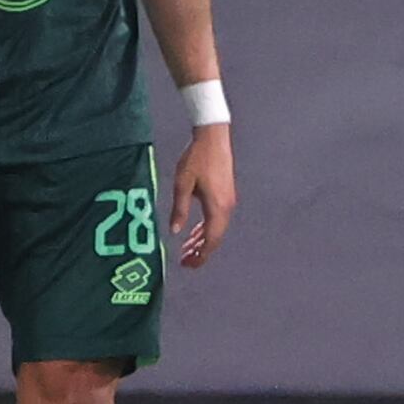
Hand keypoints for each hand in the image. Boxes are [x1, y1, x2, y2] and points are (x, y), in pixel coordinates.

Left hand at [169, 123, 235, 266]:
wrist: (213, 138)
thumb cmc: (196, 159)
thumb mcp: (182, 185)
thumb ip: (179, 210)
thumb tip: (175, 232)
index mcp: (217, 207)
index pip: (211, 240)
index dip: (200, 255)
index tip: (188, 264)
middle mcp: (226, 207)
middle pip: (216, 237)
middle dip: (201, 251)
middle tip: (185, 261)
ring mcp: (229, 200)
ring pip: (217, 229)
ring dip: (203, 240)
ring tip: (187, 248)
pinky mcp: (226, 194)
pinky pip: (218, 219)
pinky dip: (207, 229)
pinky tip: (195, 231)